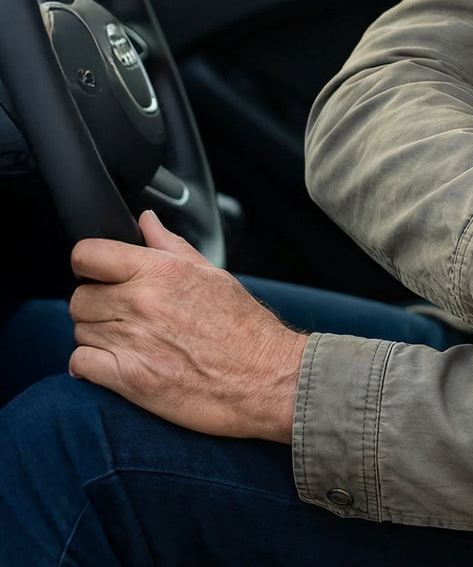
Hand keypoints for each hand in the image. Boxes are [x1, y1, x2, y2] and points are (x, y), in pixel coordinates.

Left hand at [68, 210, 306, 442]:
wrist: (264, 376)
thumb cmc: (244, 326)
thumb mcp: (212, 273)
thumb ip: (170, 245)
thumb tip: (145, 221)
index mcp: (162, 271)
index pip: (89, 255)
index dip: (87, 262)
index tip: (96, 271)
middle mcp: (142, 302)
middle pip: (80, 297)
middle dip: (96, 303)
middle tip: (120, 311)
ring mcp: (133, 342)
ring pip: (79, 330)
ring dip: (97, 334)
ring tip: (128, 338)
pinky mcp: (129, 379)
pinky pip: (80, 363)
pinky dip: (91, 365)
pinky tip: (114, 362)